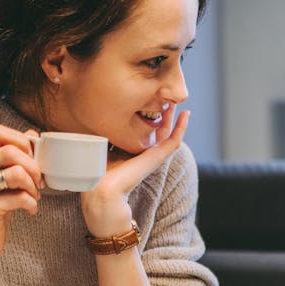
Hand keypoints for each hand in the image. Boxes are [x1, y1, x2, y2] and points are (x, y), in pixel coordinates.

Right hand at [0, 125, 41, 262]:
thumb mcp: (2, 179)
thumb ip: (13, 157)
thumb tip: (33, 135)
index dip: (21, 141)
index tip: (32, 158)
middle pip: (10, 151)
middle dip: (34, 166)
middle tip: (39, 182)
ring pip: (17, 172)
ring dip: (34, 186)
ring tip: (34, 196)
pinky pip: (19, 197)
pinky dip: (32, 203)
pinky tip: (30, 210)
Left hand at [81, 105, 190, 233]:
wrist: (102, 189)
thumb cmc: (98, 171)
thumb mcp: (102, 145)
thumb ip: (106, 133)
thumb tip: (101, 115)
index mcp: (131, 152)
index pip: (142, 131)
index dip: (146, 116)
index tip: (146, 101)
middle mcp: (143, 154)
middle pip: (158, 130)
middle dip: (161, 113)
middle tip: (165, 96)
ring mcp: (152, 156)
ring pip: (168, 134)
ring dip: (173, 118)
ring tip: (177, 102)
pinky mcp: (158, 157)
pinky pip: (174, 141)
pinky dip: (181, 128)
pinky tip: (186, 115)